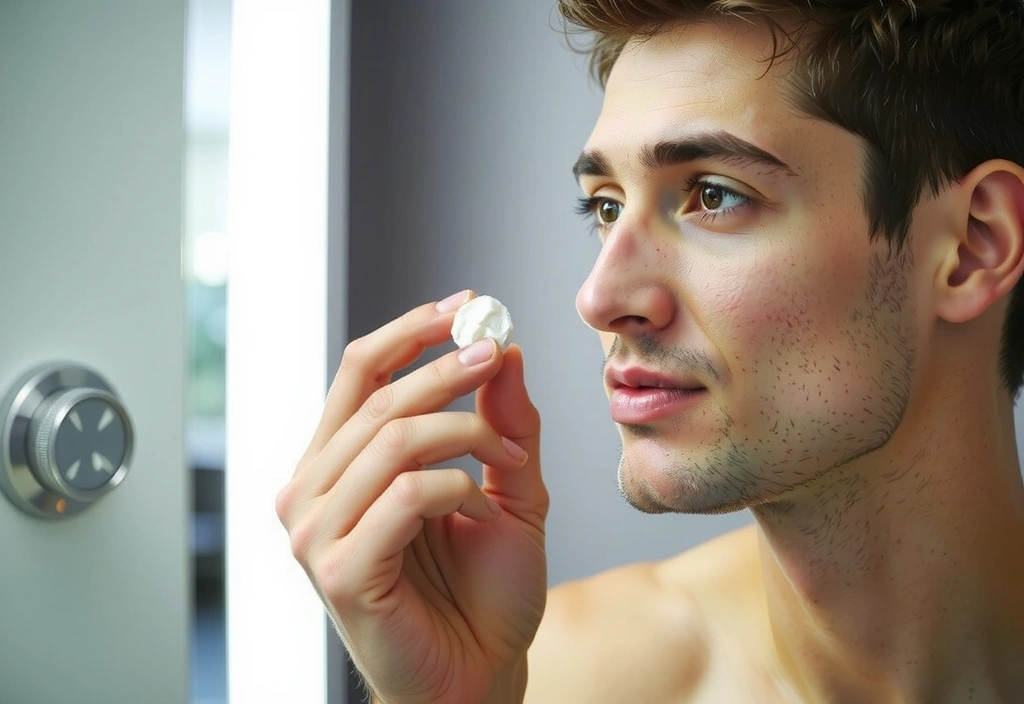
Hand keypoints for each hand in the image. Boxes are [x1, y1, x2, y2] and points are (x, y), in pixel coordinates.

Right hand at [276, 292, 548, 703]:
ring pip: (393, 438)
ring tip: (506, 457)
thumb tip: (506, 351)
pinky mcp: (339, 569)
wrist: (479, 675)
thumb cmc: (482, 593)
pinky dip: (458, 491)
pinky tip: (479, 513)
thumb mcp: (507, 490)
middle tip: (497, 355)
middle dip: (448, 369)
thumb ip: (502, 423)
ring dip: (465, 433)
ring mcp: (315, 532)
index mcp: (337, 466)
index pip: (357, 374)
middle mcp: (311, 491)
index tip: (466, 306)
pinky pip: (407, 494)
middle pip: (377, 398)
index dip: (408, 331)